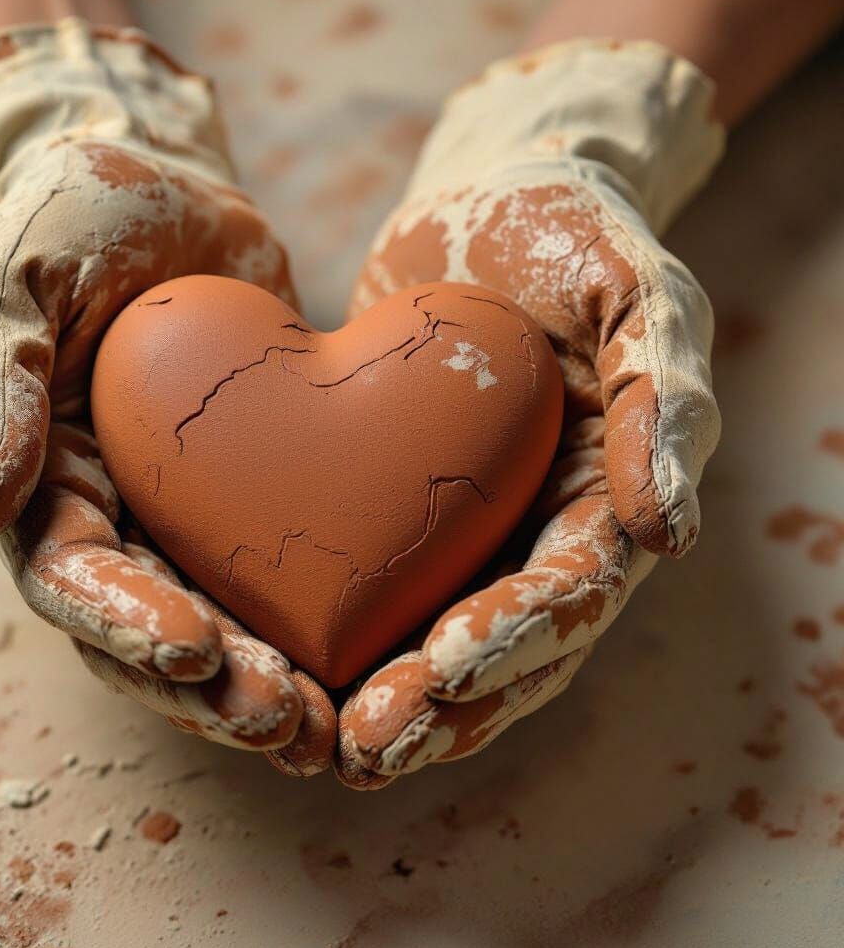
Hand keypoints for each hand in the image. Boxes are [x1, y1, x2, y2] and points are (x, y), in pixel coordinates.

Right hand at [0, 19, 334, 772]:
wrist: (166, 179)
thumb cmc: (77, 215)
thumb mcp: (19, 280)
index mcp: (49, 479)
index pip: (74, 580)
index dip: (126, 626)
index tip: (194, 650)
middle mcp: (118, 513)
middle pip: (154, 631)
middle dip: (212, 686)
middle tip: (283, 718)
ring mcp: (191, 508)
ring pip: (227, 622)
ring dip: (271, 681)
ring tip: (332, 724)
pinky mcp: (261, 489)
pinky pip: (290, 565)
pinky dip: (323, 619)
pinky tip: (377, 654)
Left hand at [337, 39, 723, 786]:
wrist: (492, 201)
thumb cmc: (575, 238)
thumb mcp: (638, 295)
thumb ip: (663, 400)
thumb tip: (668, 530)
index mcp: (604, 495)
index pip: (570, 589)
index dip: (517, 636)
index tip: (448, 665)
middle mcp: (536, 529)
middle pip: (500, 645)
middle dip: (439, 704)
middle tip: (367, 746)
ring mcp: (468, 525)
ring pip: (432, 636)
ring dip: (386, 697)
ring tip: (323, 741)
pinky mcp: (400, 505)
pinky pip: (371, 579)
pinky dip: (338, 631)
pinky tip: (279, 664)